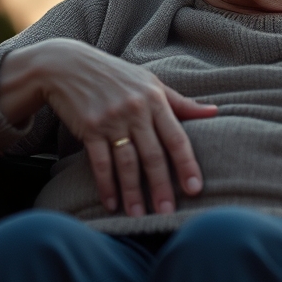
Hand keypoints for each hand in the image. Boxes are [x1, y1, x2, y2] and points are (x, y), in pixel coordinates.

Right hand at [0, 41, 217, 216]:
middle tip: (167, 213)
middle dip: (161, 187)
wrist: (67, 65)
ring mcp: (111, 119)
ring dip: (133, 192)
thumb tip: (214, 112)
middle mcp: (135, 110)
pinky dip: (106, 185)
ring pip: (127, 163)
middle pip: (153, 155)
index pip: (176, 137)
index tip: (195, 189)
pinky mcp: (89, 128)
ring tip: (138, 216)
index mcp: (155, 99)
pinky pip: (100, 162)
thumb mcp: (150, 82)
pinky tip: (112, 203)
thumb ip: (180, 102)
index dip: (186, 165)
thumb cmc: (115, 75)